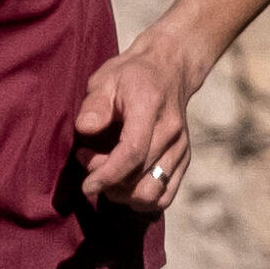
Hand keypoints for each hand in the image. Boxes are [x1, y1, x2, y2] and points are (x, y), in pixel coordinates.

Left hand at [71, 42, 197, 213]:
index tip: (86, 185)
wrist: (168, 69)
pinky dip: (142, 199)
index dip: (107, 175)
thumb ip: (95, 104)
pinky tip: (125, 186)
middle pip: (139, 177)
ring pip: (153, 194)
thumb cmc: (131, 75)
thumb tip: (85, 129)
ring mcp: (181, 149)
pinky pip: (165, 196)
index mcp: (150, 109)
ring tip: (107, 177)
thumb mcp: (105, 79)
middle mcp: (171, 133)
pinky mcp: (184, 160)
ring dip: (124, 195)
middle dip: (108, 181)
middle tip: (88, 161)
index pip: (133, 153)